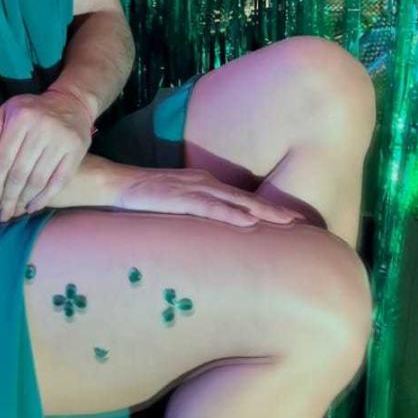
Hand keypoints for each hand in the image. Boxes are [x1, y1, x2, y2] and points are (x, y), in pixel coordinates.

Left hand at [0, 88, 92, 219]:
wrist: (71, 103)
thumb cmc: (33, 110)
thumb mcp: (10, 108)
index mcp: (21, 118)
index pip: (3, 159)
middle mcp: (42, 129)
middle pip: (20, 173)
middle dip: (8, 198)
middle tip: (2, 215)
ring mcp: (61, 141)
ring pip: (38, 179)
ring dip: (24, 200)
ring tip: (14, 213)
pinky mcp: (76, 150)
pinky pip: (59, 180)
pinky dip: (45, 197)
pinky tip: (33, 207)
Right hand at [111, 166, 311, 228]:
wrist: (114, 185)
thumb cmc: (142, 199)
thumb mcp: (174, 206)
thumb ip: (193, 215)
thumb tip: (208, 234)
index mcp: (205, 185)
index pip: (242, 198)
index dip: (268, 208)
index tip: (291, 219)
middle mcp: (205, 183)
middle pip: (247, 198)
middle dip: (276, 210)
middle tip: (302, 221)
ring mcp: (194, 190)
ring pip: (236, 202)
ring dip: (263, 212)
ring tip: (287, 222)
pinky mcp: (180, 199)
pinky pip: (211, 208)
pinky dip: (232, 215)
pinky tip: (249, 222)